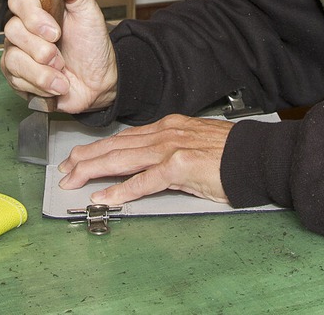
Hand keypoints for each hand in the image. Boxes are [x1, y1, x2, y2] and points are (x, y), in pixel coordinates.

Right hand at [1, 0, 117, 112]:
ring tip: (62, 72)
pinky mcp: (17, 76)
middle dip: (40, 49)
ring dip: (43, 71)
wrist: (98, 82)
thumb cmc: (92, 47)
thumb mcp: (90, 14)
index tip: (55, 31)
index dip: (32, 16)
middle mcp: (24, 29)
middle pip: (12, 30)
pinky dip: (41, 85)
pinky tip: (56, 84)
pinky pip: (16, 79)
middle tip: (59, 56)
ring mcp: (18, 53)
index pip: (18, 0)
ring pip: (12, 58)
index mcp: (39, 9)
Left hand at [58, 114, 233, 204]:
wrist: (257, 156)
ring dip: (94, 171)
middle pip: (116, 145)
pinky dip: (121, 190)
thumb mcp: (194, 145)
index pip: (125, 137)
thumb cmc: (230, 156)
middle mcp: (166, 133)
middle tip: (66, 170)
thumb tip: (148, 165)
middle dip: (86, 158)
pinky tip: (105, 197)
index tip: (80, 156)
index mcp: (169, 126)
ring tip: (74, 181)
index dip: (99, 147)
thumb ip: (169, 152)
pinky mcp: (180, 167)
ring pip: (122, 158)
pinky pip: (144, 180)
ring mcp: (172, 148)